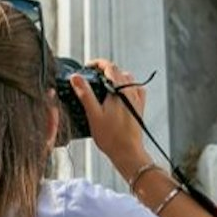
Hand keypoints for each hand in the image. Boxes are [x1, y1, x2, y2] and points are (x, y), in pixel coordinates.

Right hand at [71, 59, 147, 178]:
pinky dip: (127, 87)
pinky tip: (120, 94)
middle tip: (92, 76)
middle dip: (105, 70)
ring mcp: (137, 99)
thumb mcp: (93, 114)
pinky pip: (136, 89)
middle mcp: (131, 91)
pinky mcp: (139, 107)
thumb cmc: (111, 137)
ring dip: (116, 78)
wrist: (128, 152)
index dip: (97, 63)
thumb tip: (76, 78)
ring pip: (127, 79)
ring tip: (104, 85)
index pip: (110, 66)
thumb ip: (85, 94)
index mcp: (120, 90)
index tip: (88, 66)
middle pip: (118, 71)